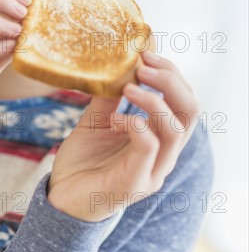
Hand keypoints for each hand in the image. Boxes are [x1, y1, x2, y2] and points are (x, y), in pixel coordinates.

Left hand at [47, 50, 198, 221]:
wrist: (61, 196)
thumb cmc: (84, 159)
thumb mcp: (97, 119)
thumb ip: (110, 98)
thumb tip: (116, 65)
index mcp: (160, 138)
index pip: (185, 101)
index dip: (172, 73)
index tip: (146, 54)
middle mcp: (164, 155)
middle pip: (190, 112)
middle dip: (170, 81)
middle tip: (143, 65)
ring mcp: (152, 171)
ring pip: (175, 129)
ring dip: (153, 99)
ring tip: (128, 88)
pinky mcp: (134, 184)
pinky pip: (148, 147)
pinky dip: (133, 123)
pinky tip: (114, 120)